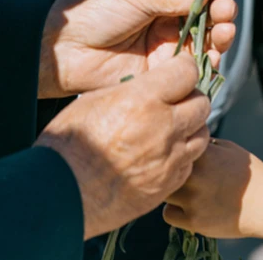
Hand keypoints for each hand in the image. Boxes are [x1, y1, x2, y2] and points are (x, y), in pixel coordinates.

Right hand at [36, 55, 210, 239]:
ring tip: (170, 129)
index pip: (187, 72)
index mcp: (144, 100)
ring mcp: (169, 159)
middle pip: (201, 103)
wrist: (60, 194)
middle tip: (175, 102)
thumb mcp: (95, 100)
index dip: (183, 69)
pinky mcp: (168, 184)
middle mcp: (164, 127)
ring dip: (190, 128)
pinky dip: (182, 155)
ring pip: (202, 134)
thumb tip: (151, 85)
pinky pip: (190, 163)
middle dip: (190, 99)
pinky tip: (163, 154)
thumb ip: (132, 90)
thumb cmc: (68, 144)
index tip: (177, 71)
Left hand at [39, 0, 237, 97]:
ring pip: (209, 37)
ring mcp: (169, 41)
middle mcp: (170, 13)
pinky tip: (212, 55)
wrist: (62, 50)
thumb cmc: (92, 12)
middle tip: (223, 11)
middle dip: (223, 10)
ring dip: (222, 34)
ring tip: (224, 31)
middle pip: (210, 10)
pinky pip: (195, 65)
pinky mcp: (165, 69)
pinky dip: (210, 61)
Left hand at [162, 139, 262, 240]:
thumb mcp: (229, 149)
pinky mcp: (194, 222)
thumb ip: (204, 144)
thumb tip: (181, 137)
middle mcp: (198, 177)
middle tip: (174, 172)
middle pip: (162, 169)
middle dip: (166, 170)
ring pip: (163, 193)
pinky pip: (168, 214)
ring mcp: (194, 200)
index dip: (170, 148)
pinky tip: (188, 206)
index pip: (172, 145)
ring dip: (169, 191)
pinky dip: (175, 210)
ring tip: (184, 190)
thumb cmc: (249, 174)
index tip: (174, 151)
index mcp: (205, 154)